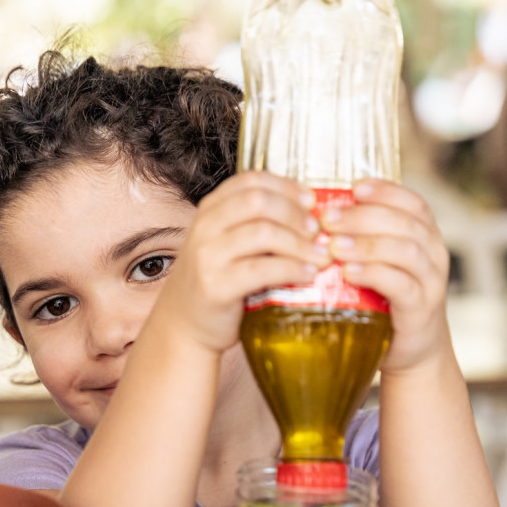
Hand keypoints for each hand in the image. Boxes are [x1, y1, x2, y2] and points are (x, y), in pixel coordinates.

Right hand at [153, 170, 325, 352]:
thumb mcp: (228, 244)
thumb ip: (255, 225)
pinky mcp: (216, 287)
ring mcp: (207, 257)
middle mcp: (205, 228)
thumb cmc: (216, 283)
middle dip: (295, 213)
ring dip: (300, 244)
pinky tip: (308, 274)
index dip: (287, 186)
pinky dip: (292, 269)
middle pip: (259, 201)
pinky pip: (263, 270)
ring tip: (321, 255)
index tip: (311, 202)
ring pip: (263, 233)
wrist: (185, 326)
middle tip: (317, 230)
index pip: (251, 180)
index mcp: (210, 210)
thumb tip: (309, 213)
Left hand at [322, 179, 451, 372]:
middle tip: (327, 218)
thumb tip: (313, 215)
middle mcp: (433, 254)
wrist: (410, 351)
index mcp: (424, 236)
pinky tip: (348, 273)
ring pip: (406, 250)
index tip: (353, 186)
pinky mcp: (422, 309)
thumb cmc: (384, 302)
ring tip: (333, 246)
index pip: (412, 203)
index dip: (385, 191)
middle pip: (405, 222)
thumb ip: (358, 241)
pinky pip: (401, 285)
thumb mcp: (376, 265)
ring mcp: (431, 282)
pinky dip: (374, 275)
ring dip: (367, 244)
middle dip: (364, 216)